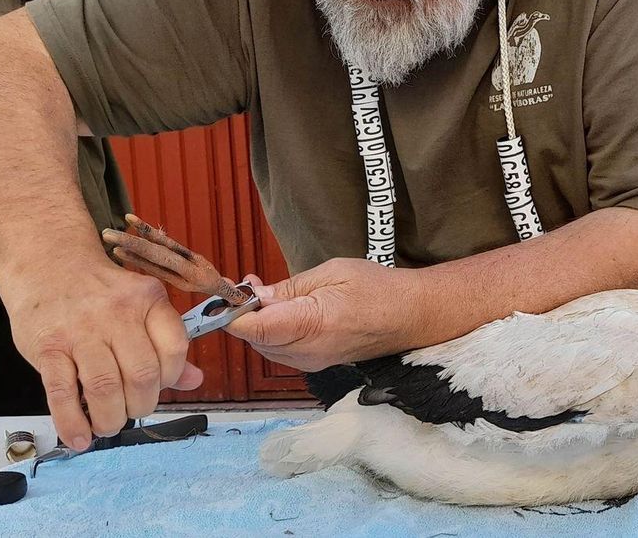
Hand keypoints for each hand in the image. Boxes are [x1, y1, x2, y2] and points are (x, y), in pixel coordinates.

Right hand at [3, 254, 202, 449]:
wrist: (47, 265)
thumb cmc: (99, 293)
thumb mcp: (141, 305)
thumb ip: (166, 343)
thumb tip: (195, 381)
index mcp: (147, 299)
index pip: (175, 348)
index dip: (171, 378)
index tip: (158, 388)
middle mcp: (116, 313)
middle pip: (141, 374)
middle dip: (141, 405)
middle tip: (132, 410)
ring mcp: (80, 330)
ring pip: (104, 387)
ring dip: (110, 418)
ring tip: (108, 424)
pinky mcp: (48, 347)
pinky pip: (62, 393)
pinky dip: (72, 422)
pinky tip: (80, 437)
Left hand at [225, 258, 422, 370]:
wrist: (410, 316)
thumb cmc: (377, 289)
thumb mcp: (331, 273)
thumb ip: (289, 289)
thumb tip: (255, 297)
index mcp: (313, 324)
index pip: (254, 328)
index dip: (233, 313)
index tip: (227, 293)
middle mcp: (309, 351)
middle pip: (254, 339)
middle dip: (244, 314)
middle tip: (247, 285)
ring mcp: (312, 362)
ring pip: (264, 347)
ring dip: (258, 323)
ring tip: (266, 294)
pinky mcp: (315, 364)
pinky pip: (280, 351)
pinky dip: (272, 332)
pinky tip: (281, 311)